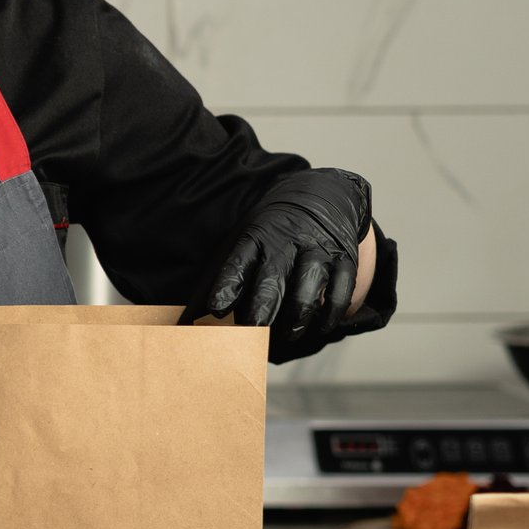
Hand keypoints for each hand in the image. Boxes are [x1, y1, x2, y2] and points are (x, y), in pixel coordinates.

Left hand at [184, 169, 371, 360]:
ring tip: (290, 333)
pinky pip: (342, 291)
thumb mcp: (245, 245)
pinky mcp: (345, 259)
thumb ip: (220, 284)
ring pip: (309, 286)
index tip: (216, 308)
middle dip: (262, 306)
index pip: (238, 264)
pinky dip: (332, 313)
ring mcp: (317, 251)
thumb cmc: (274, 234)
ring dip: (299, 314)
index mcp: (255, 240)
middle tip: (252, 330)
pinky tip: (321, 326)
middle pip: (273, 278)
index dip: (227, 286)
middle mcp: (286, 243)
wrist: (324, 195)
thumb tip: (183, 325)